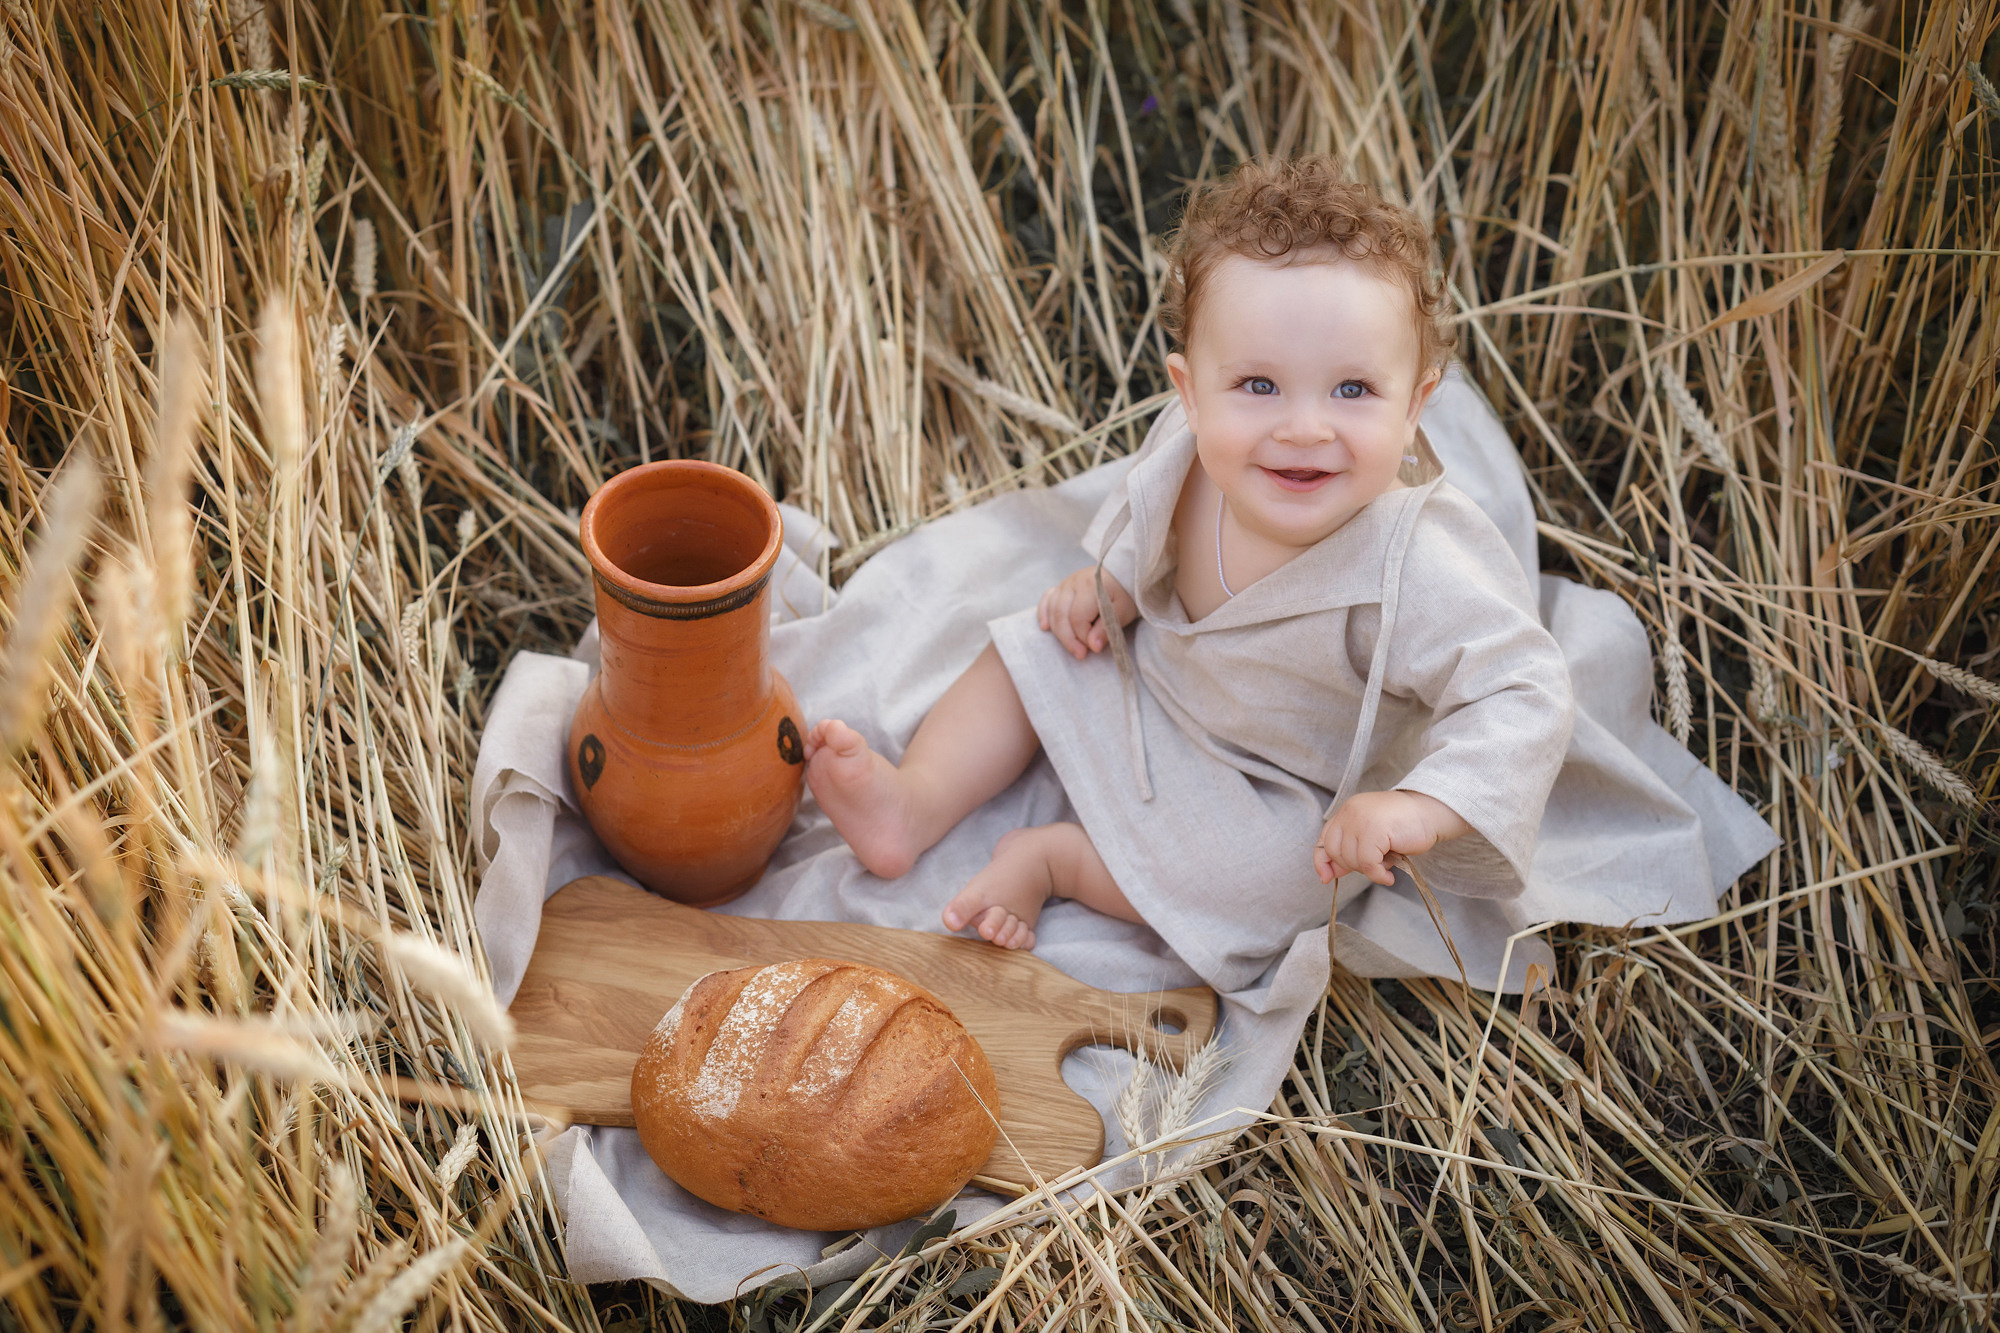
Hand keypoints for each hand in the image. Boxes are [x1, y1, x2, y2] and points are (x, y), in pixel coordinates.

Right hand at [1037, 567, 1136, 659]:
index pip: (1078, 618)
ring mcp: (1066, 583)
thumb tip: (1093, 645)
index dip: (1084, 637)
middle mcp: (1074, 582)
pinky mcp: (1062, 586)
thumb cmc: (1126, 593)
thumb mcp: (1124, 611)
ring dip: (1058, 631)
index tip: (1095, 648)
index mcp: (1090, 587)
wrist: (1125, 573)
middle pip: (1061, 615)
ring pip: (1052, 610)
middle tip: (1081, 654)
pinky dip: (1043, 613)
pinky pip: (1046, 599)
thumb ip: (1107, 628)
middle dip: (1069, 639)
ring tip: (1071, 646)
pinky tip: (1045, 627)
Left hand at [1314, 790, 1471, 885]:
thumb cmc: (1404, 826)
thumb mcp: (1371, 837)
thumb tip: (1330, 873)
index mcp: (1347, 811)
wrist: (1431, 813)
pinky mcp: (1374, 830)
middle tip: (1374, 866)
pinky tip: (1389, 877)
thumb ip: (1351, 850)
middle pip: (1335, 852)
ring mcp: (1361, 819)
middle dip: (1352, 867)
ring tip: (1386, 864)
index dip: (1322, 861)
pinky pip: (1367, 863)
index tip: (1326, 877)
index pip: (1324, 839)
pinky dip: (1377, 875)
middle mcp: (1350, 812)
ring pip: (1351, 859)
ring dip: (1368, 870)